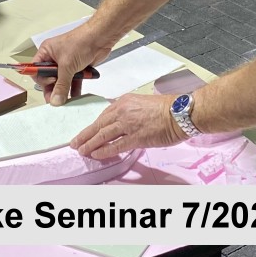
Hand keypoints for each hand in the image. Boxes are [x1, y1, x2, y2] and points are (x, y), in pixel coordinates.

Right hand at [33, 23, 116, 105]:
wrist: (100, 38)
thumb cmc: (81, 41)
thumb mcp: (67, 65)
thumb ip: (61, 85)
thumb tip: (55, 99)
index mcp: (46, 52)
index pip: (36, 70)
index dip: (41, 80)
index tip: (50, 85)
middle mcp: (55, 58)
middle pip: (49, 78)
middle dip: (53, 89)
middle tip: (56, 100)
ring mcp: (66, 63)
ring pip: (62, 81)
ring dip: (64, 90)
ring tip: (66, 101)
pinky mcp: (77, 67)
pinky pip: (73, 81)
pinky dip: (74, 88)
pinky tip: (76, 96)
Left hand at [71, 94, 185, 158]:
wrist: (180, 112)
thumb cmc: (166, 108)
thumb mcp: (141, 103)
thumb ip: (129, 112)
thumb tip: (120, 123)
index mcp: (124, 102)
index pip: (103, 116)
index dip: (92, 126)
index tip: (85, 133)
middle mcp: (123, 111)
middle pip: (98, 125)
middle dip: (85, 135)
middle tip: (75, 143)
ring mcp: (128, 124)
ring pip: (103, 135)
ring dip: (90, 144)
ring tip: (81, 151)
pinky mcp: (136, 137)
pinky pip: (116, 146)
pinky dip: (104, 151)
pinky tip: (96, 155)